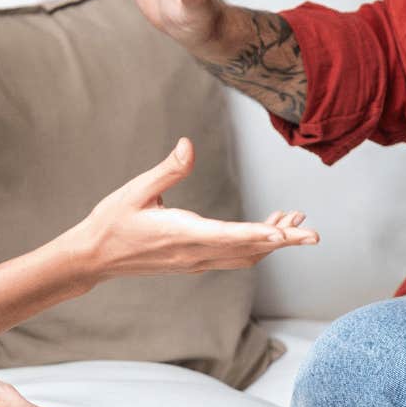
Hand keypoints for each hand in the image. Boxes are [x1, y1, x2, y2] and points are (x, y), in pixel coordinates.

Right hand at [72, 137, 318, 278]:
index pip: (228, 237)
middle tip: (312, 232)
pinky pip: (232, 258)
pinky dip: (255, 245)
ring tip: (295, 222)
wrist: (94, 257)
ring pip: (243, 257)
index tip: (285, 234)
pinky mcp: (193, 262)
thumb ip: (167, 168)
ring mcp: (194, 262)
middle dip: (282, 241)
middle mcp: (193, 254)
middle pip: (247, 251)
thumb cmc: (112, 220)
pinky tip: (266, 231)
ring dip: (271, 243)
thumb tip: (188, 144)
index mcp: (181, 233)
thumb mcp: (136, 190)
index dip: (259, 235)